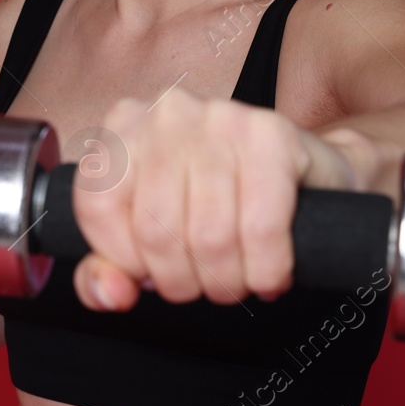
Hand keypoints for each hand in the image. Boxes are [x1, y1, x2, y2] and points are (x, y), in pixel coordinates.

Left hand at [69, 87, 366, 312]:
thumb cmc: (221, 204)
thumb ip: (107, 270)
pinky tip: (270, 272)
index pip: (97, 207)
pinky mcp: (274, 135)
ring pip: (209, 236)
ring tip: (238, 279)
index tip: (152, 271)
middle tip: (206, 283)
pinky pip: (261, 228)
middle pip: (156, 230)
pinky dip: (266, 269)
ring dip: (228, 281)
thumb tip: (109, 293)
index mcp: (123, 126)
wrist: (306, 176)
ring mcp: (221, 116)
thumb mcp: (150, 236)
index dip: (127, 259)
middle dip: (184, 281)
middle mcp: (166, 111)